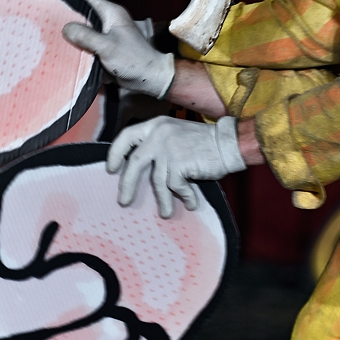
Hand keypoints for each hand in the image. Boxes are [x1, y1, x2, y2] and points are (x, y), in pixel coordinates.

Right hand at [62, 0, 173, 97]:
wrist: (150, 78)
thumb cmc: (134, 60)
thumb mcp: (107, 47)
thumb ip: (86, 36)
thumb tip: (66, 28)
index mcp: (112, 13)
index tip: (53, 2)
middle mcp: (109, 21)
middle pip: (84, 14)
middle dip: (69, 19)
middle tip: (50, 24)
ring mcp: (108, 35)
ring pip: (85, 31)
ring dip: (74, 36)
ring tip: (55, 38)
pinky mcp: (107, 48)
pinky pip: (89, 45)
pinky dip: (81, 48)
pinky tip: (68, 52)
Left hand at [106, 114, 244, 217]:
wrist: (228, 142)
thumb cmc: (204, 142)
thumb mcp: (175, 134)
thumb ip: (158, 145)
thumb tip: (140, 170)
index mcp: (155, 125)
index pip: (127, 136)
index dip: (116, 153)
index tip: (111, 168)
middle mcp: (158, 134)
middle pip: (134, 162)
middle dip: (127, 184)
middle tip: (124, 201)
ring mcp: (168, 148)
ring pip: (157, 180)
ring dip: (163, 200)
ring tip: (165, 213)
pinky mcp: (179, 163)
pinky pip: (176, 186)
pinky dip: (184, 196)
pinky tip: (190, 203)